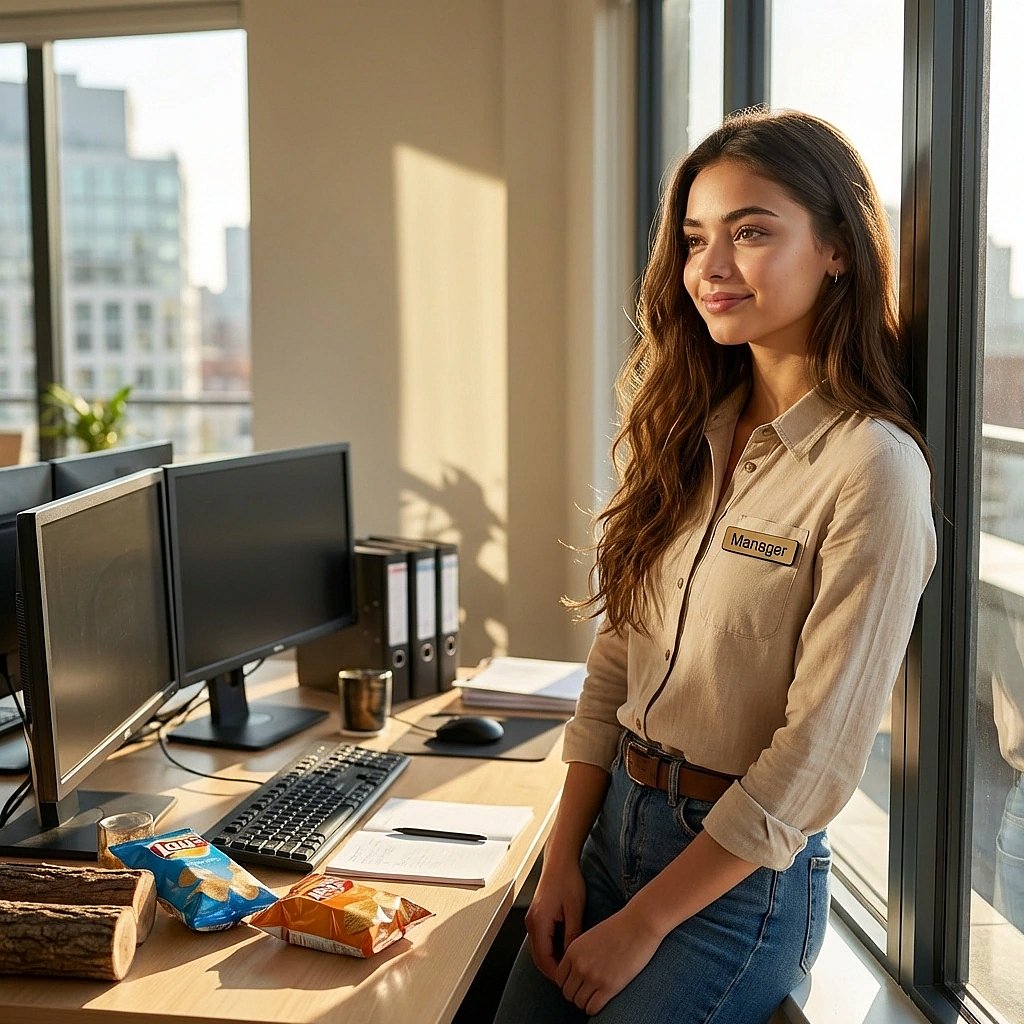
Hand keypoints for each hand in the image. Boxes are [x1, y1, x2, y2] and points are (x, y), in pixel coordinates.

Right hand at [525, 858, 586, 980]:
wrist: (560, 860)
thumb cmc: (568, 879)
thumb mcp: (574, 909)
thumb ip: (572, 934)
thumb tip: (573, 956)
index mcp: (539, 922)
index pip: (544, 959)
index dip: (557, 973)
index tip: (571, 981)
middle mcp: (532, 922)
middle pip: (538, 958)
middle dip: (553, 970)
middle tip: (571, 979)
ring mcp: (533, 919)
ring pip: (539, 950)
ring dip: (552, 960)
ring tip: (570, 967)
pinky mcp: (537, 916)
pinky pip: (541, 940)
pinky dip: (551, 949)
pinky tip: (566, 950)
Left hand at [554, 905, 662, 1014]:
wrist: (639, 924)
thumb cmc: (619, 928)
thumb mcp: (591, 936)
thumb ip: (580, 953)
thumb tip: (577, 970)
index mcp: (573, 950)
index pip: (559, 978)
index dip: (569, 983)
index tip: (579, 983)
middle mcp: (579, 965)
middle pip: (567, 992)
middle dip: (577, 994)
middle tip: (588, 991)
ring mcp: (593, 976)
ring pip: (579, 1002)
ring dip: (586, 1002)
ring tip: (596, 996)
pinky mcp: (609, 986)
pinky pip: (592, 1008)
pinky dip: (595, 1008)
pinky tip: (603, 1000)